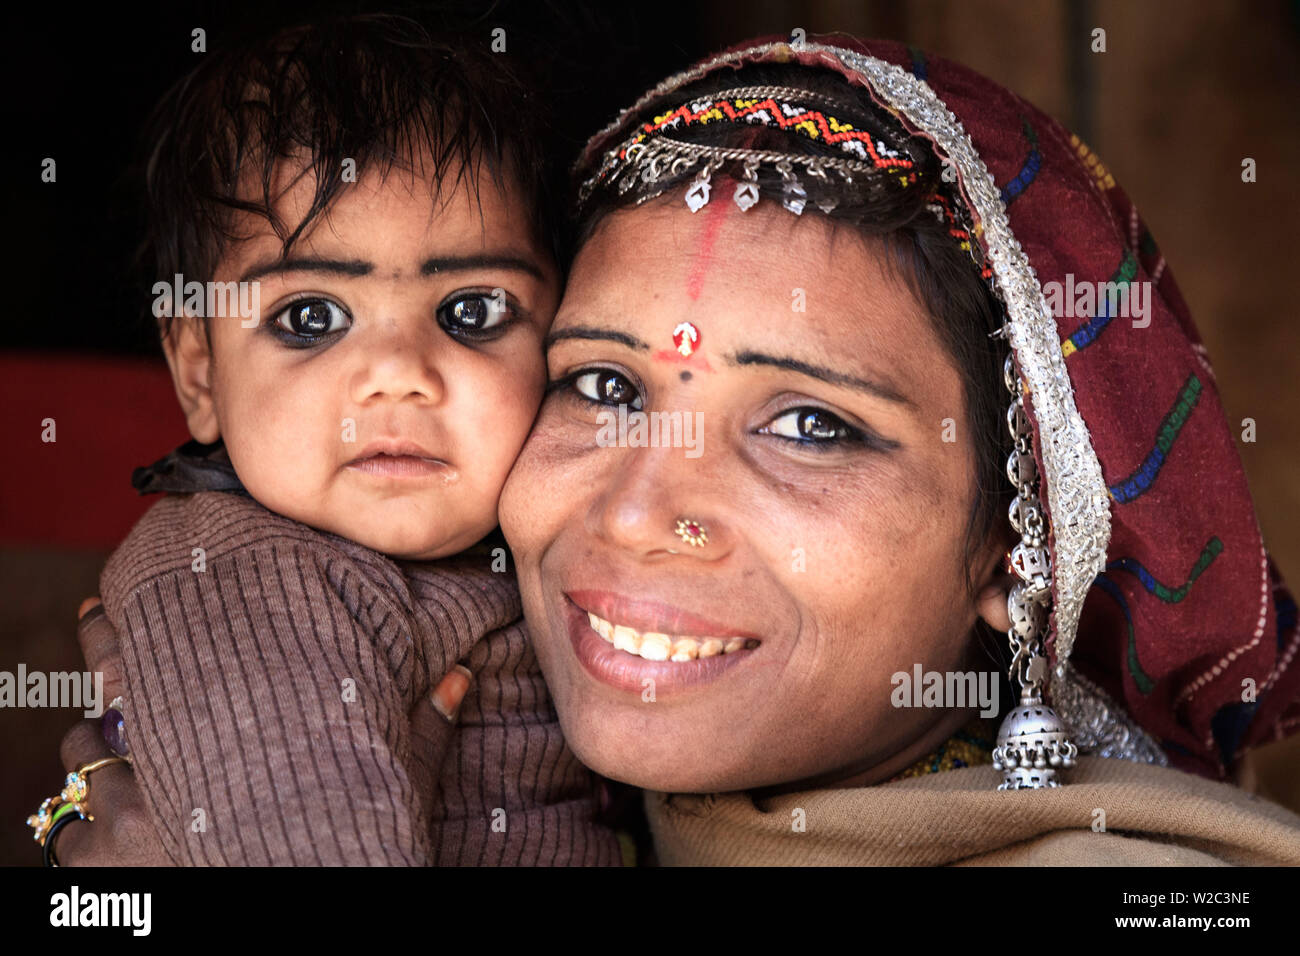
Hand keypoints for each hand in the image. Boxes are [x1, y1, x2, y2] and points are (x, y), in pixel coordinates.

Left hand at [55, 597, 473, 863]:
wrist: (303, 929)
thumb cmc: (344, 858)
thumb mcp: (388, 794)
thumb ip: (419, 734)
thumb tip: (459, 676)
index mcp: (219, 739)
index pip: (145, 661)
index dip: (117, 631)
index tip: (111, 608)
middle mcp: (158, 772)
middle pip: (98, 700)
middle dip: (100, 673)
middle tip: (103, 643)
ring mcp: (123, 825)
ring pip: (79, 762)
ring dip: (95, 753)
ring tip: (116, 746)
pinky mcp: (102, 878)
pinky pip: (68, 833)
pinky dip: (85, 824)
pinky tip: (110, 820)